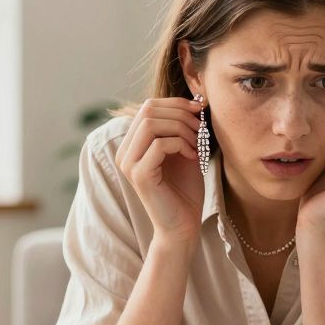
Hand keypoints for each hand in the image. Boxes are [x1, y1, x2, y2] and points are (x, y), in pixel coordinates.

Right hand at [114, 97, 204, 248]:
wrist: (183, 225)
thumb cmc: (185, 190)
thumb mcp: (184, 150)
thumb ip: (183, 127)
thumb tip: (197, 99)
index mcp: (132, 144)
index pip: (148, 106)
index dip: (176, 103)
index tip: (199, 111)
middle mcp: (125, 152)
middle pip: (148, 110)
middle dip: (180, 114)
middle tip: (200, 130)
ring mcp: (129, 164)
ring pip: (151, 124)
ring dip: (181, 129)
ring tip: (196, 145)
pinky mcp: (139, 175)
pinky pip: (159, 144)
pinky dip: (180, 145)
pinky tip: (192, 157)